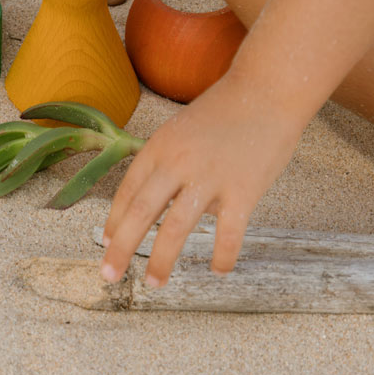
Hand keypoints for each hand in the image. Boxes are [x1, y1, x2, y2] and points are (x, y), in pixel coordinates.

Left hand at [100, 76, 306, 286]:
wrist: (266, 91)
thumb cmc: (221, 114)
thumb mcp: (179, 132)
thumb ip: (164, 167)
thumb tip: (153, 210)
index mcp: (157, 148)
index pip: (127, 192)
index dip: (115, 222)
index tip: (107, 245)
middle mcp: (177, 163)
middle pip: (141, 213)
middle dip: (120, 249)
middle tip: (108, 275)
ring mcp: (209, 177)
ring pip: (176, 228)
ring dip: (161, 260)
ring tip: (153, 283)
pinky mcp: (243, 190)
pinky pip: (228, 232)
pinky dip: (221, 255)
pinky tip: (217, 270)